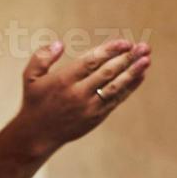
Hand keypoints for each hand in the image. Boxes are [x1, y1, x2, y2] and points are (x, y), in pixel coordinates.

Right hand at [13, 38, 150, 151]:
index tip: (125, 42)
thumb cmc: (34, 101)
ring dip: (133, 72)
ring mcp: (89, 106)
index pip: (91, 61)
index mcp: (64, 80)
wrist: (37, 135)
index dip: (110, 50)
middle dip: (127, 58)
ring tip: (147, 59)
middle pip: (108, 72)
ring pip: (115, 86)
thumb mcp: (30, 77)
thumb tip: (59, 44)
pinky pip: (116, 100)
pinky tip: (140, 76)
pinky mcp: (96, 116)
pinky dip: (129, 87)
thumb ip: (42, 57)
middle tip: (143, 47)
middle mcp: (78, 93)